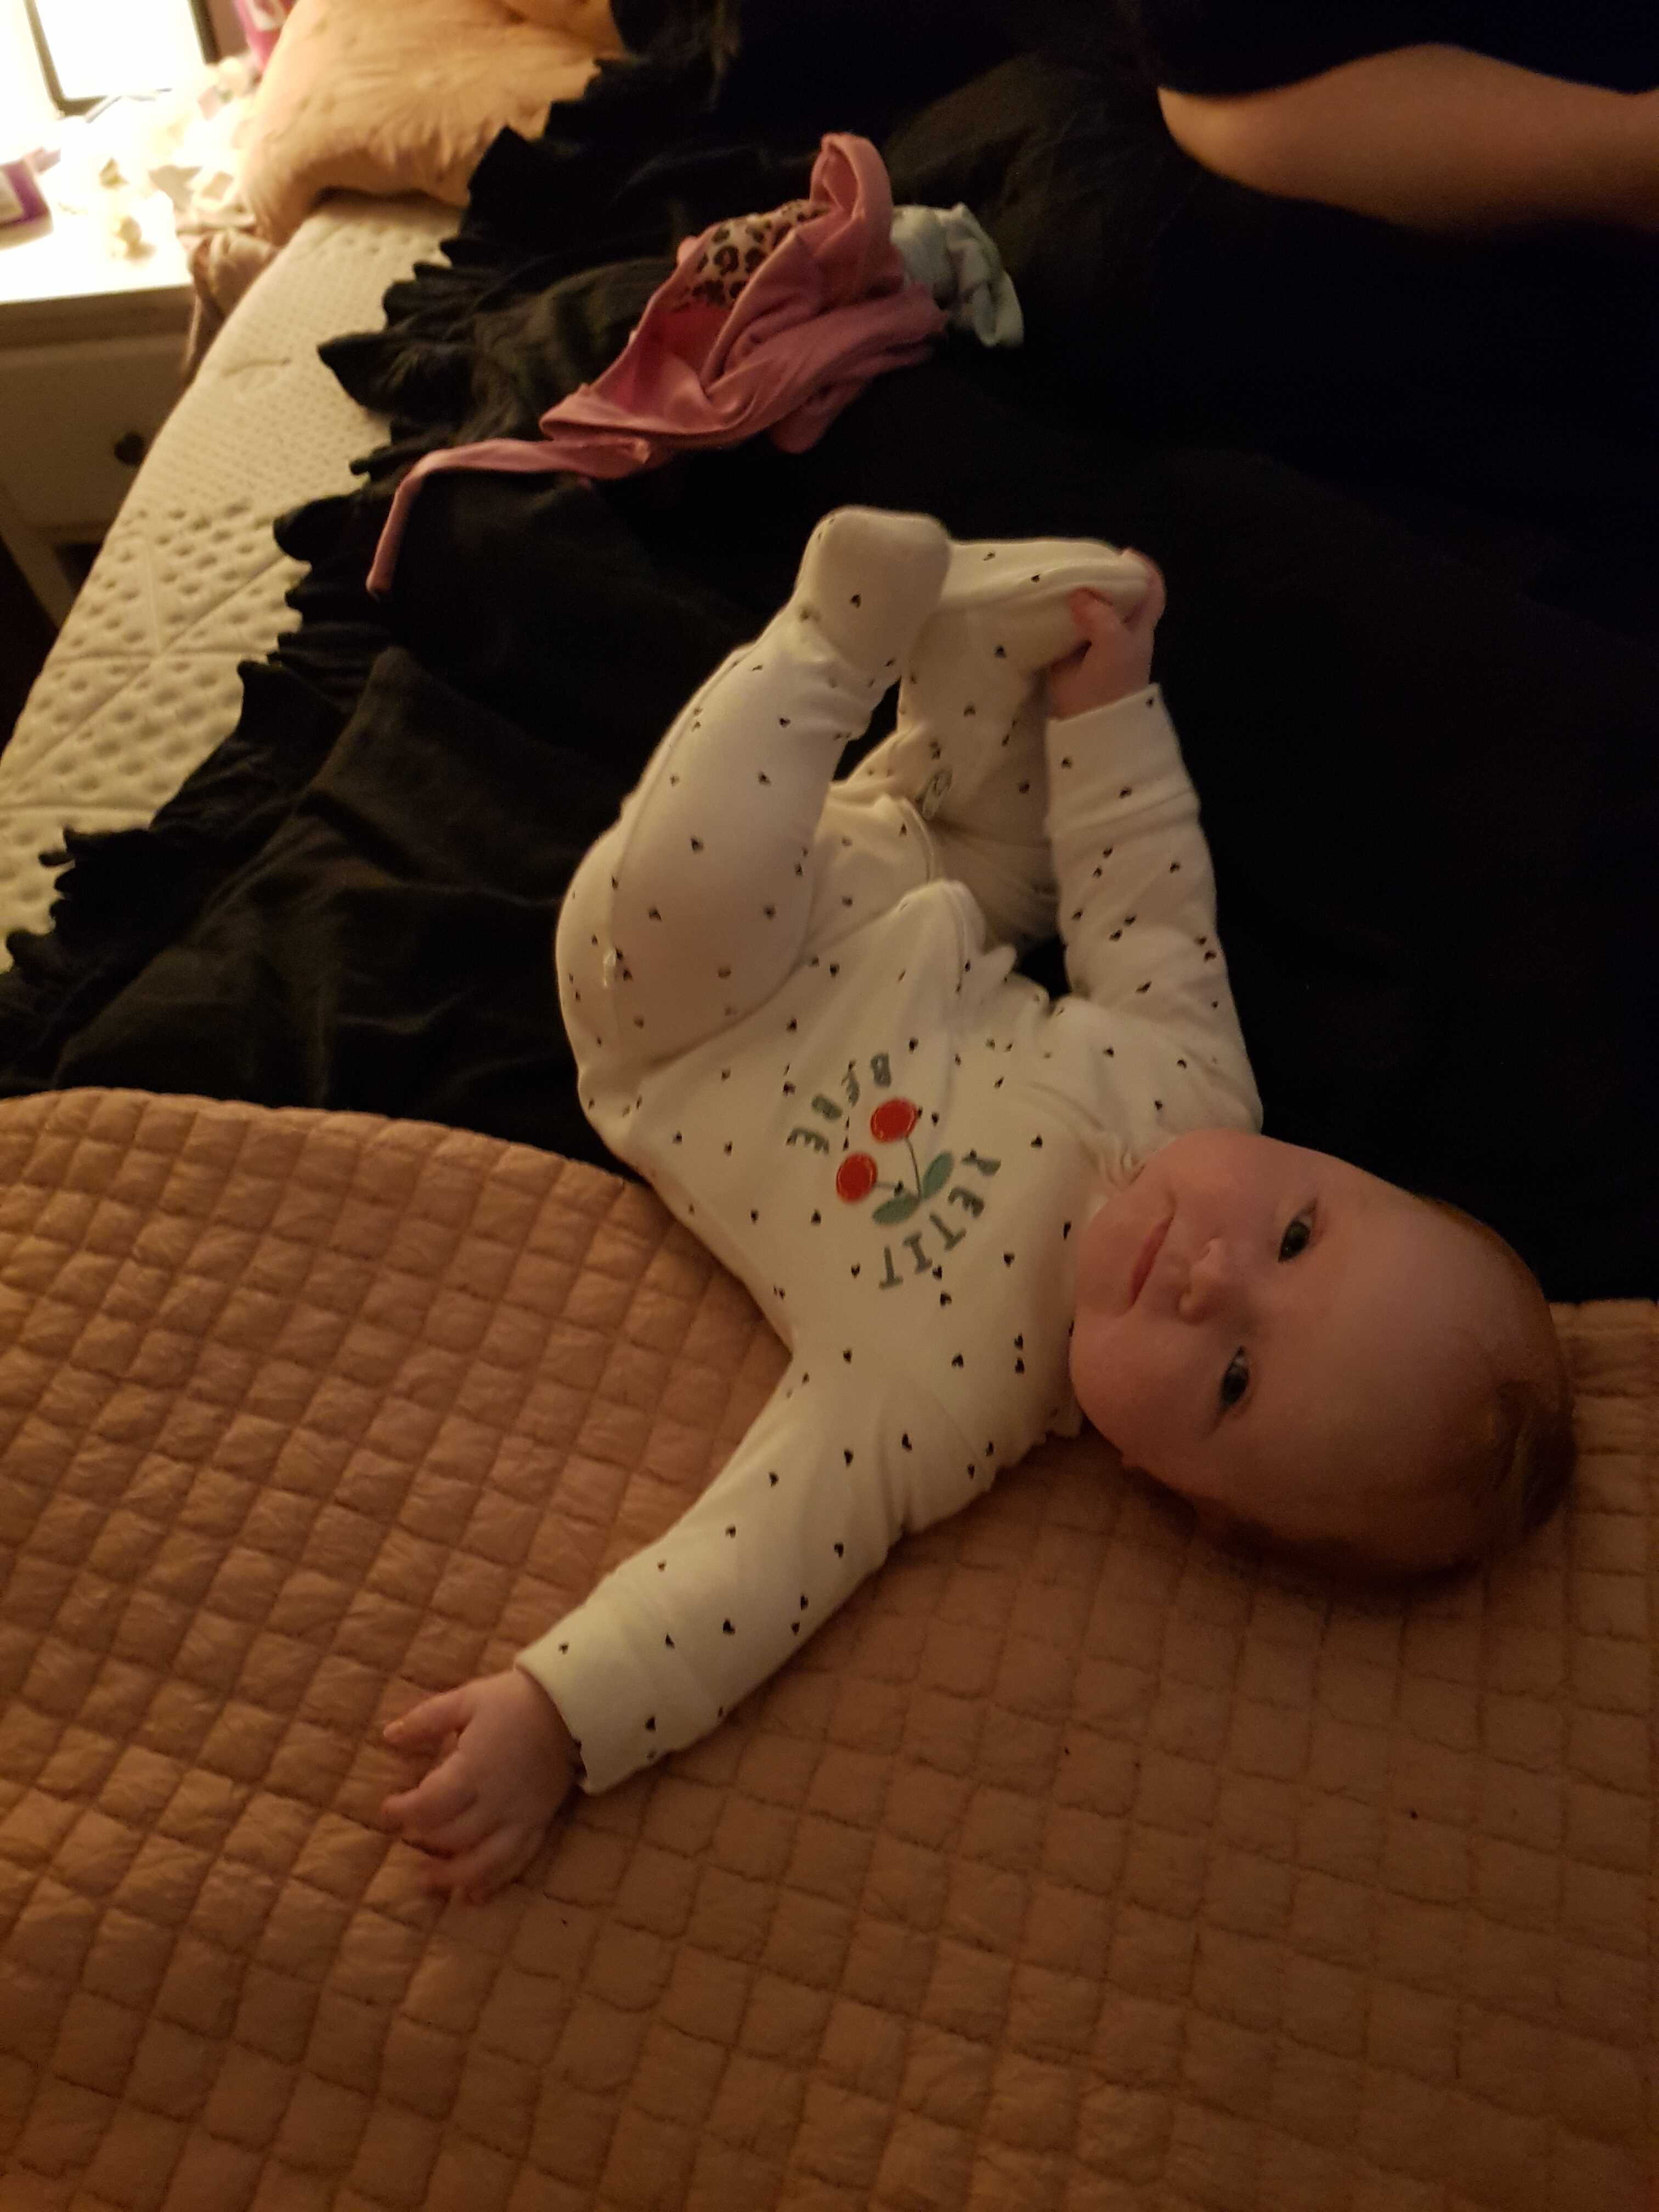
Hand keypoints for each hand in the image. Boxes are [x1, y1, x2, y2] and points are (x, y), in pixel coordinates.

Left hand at [381, 1667, 577, 1902]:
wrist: (573, 1706)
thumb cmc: (515, 1701)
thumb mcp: (467, 1700)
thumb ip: (427, 1720)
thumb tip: (389, 1736)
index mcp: (473, 1770)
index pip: (429, 1805)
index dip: (403, 1811)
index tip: (388, 1809)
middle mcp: (495, 1802)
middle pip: (452, 1836)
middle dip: (424, 1840)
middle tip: (406, 1836)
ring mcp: (520, 1817)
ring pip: (483, 1861)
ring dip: (453, 1876)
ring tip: (429, 1881)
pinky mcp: (539, 1824)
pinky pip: (516, 1862)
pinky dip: (494, 1882)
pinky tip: (474, 1895)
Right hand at [1046, 567, 1165, 719]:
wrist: (1090, 730)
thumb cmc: (1110, 687)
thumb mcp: (1112, 646)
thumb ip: (1100, 615)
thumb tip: (1079, 592)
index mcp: (1137, 630)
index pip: (1151, 592)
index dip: (1143, 570)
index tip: (1123, 555)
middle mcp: (1118, 633)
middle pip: (1119, 595)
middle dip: (1104, 577)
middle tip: (1081, 563)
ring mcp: (1093, 645)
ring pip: (1090, 609)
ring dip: (1077, 594)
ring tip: (1058, 577)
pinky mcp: (1069, 657)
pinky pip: (1065, 627)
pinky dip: (1057, 614)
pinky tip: (1044, 603)